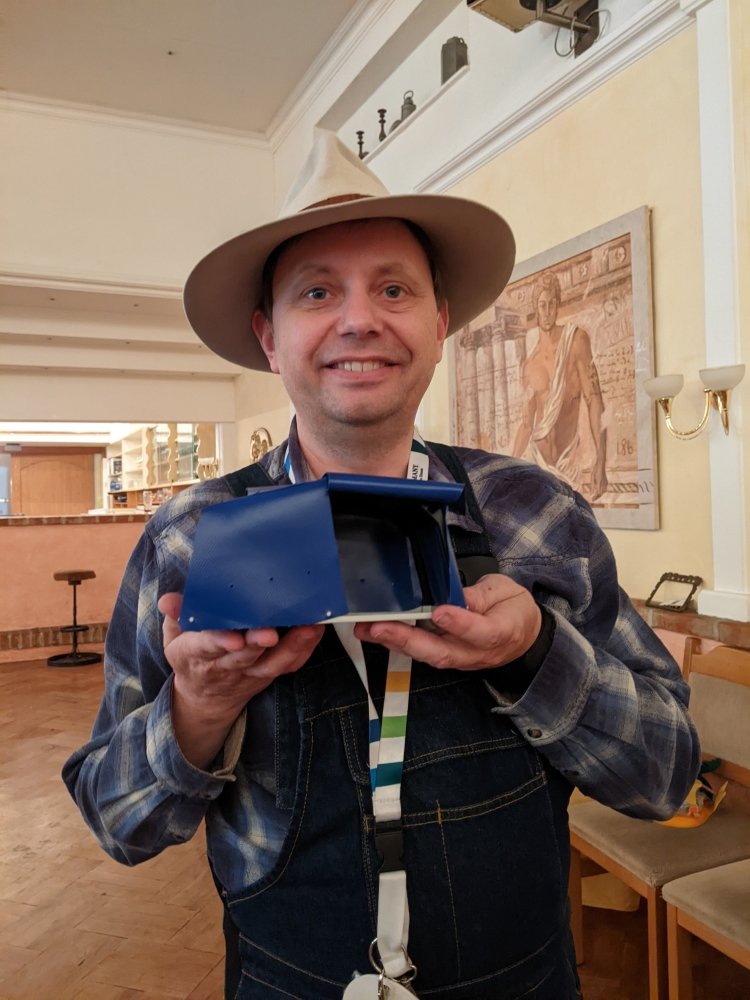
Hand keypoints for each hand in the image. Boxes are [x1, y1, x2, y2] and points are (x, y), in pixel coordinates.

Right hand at [158, 592, 323, 767]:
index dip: (220, 641)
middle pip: (244, 656)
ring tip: (308, 626)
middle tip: (271, 631)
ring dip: (291, 646)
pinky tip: (316, 630)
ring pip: (271, 663)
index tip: (234, 638)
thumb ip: (176, 616)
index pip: (206, 647)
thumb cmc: (192, 656)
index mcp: (196, 654)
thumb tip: (167, 600)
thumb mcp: (174, 637)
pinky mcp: (268, 674)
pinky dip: (304, 650)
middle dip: (258, 643)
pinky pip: (288, 666)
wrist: (205, 697)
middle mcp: (225, 666)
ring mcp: (250, 672)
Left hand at [353, 574, 541, 671]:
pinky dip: (398, 644)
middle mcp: (477, 652)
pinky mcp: (448, 657)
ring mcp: (461, 659)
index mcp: (501, 631)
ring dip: (395, 643)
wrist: (524, 636)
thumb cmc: (514, 609)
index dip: (459, 624)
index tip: (439, 612)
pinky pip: (422, 654)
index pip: (480, 632)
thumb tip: (455, 596)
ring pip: (427, 656)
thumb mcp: (505, 591)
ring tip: (367, 629)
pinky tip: (377, 633)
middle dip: (407, 639)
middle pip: (442, 653)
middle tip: (378, 626)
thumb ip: (481, 596)